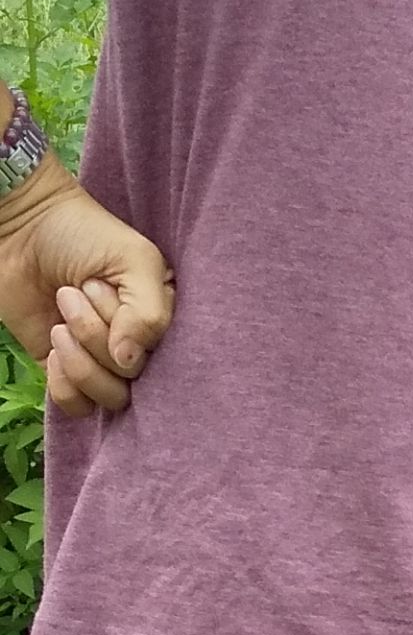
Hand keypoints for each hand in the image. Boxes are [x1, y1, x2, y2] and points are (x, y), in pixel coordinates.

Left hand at [0, 152, 174, 416]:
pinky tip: (54, 347)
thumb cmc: (84, 234)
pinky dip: (63, 382)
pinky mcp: (65, 374)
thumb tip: (128, 363)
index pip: (167, 359)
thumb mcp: (135, 261)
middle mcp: (136, 346)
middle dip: (97, 335)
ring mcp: (101, 362)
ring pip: (108, 397)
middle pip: (134, 380)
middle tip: (77, 290)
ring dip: (79, 357)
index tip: (104, 286)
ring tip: (60, 313)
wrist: (22, 228)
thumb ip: (149, 315)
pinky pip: (77, 406)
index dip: (134, 332)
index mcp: (161, 320)